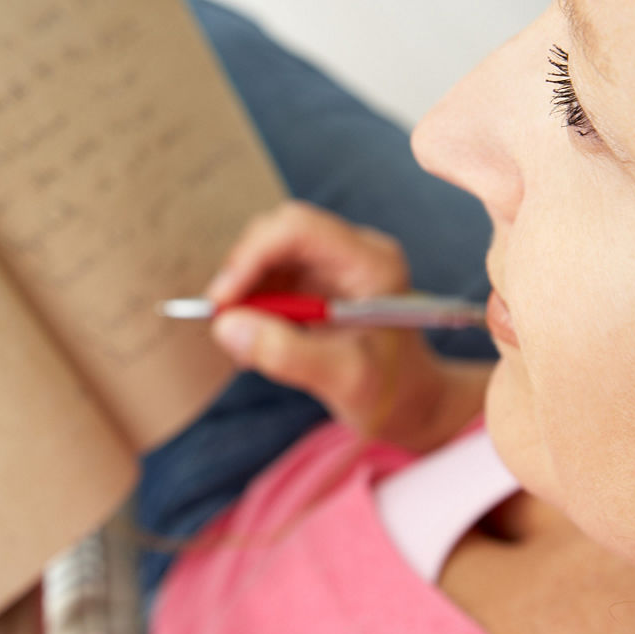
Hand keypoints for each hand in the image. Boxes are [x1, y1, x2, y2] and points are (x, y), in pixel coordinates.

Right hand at [206, 201, 477, 450]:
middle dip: (242, 273)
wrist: (413, 403)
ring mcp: (332, 263)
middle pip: (277, 233)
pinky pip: (268, 277)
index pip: (298, 229)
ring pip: (267, 253)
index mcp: (371, 262)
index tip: (222, 301)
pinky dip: (251, 306)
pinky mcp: (315, 281)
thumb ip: (287, 354)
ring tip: (245, 342)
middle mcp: (351, 252)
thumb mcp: (343, 381)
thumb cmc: (390, 392)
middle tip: (221, 320)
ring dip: (244, 292)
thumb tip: (226, 326)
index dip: (251, 256)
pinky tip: (258, 341)